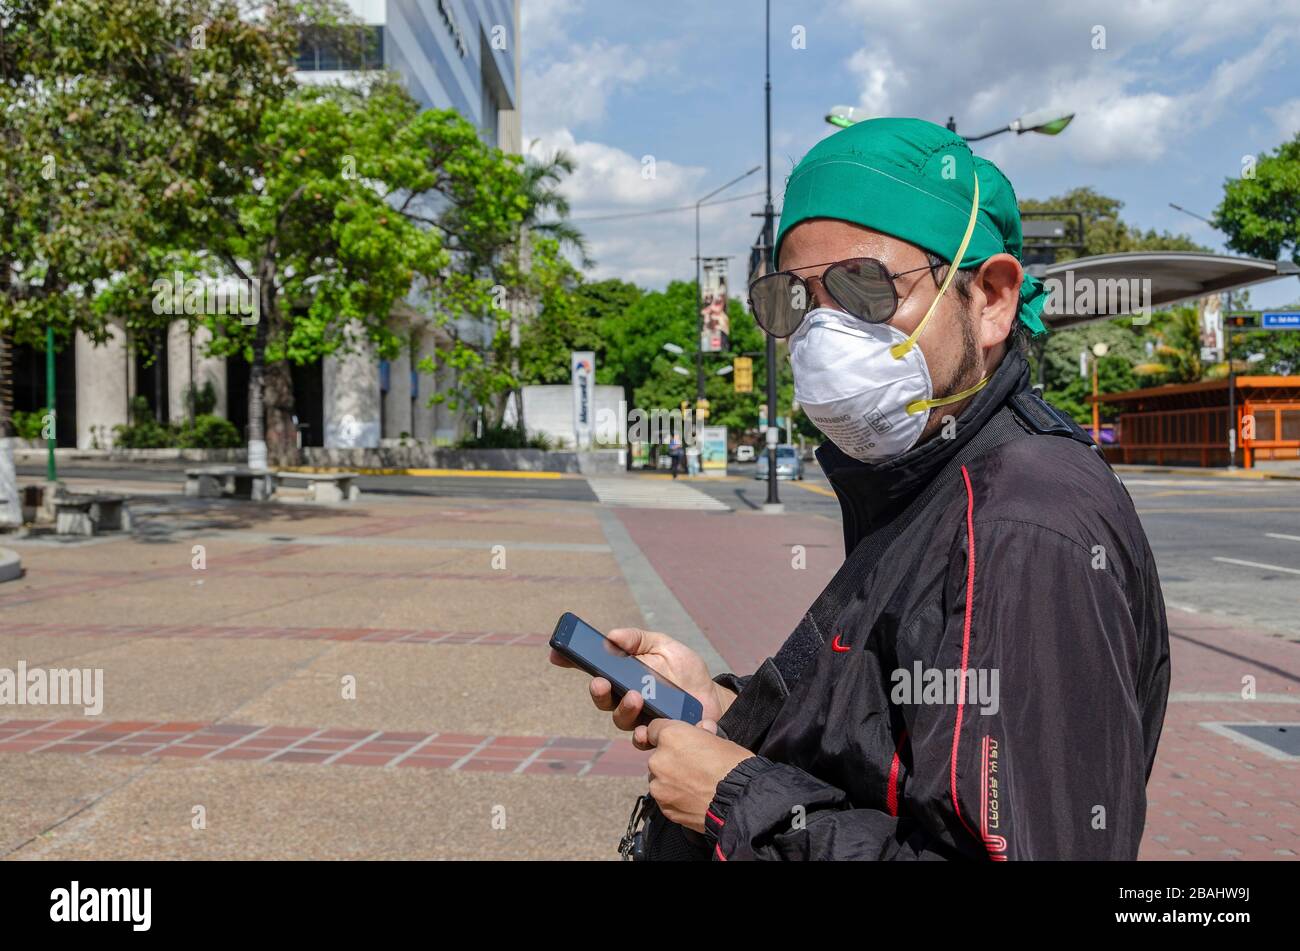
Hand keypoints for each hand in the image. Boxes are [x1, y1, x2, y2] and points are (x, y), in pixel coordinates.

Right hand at [549, 627, 734, 732]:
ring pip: (622, 720)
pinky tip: (657, 726)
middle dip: (598, 691)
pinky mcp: (657, 735)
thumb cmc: (684, 670)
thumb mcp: (664, 645)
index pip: (593, 668)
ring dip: (625, 710)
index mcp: (623, 674)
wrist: (712, 696)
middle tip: (601, 682)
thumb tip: (612, 635)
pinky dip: (648, 735)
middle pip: (602, 699)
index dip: (571, 661)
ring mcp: (640, 718)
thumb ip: (639, 639)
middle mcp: (626, 698)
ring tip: (636, 698)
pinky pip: (646, 741)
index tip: (557, 654)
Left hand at [645, 719, 751, 833]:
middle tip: (694, 766)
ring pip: (660, 778)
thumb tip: (701, 730)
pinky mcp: (664, 807)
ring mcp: (659, 786)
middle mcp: (658, 760)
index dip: (667, 735)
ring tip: (696, 786)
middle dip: (672, 759)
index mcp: (670, 736)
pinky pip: (666, 798)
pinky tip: (694, 798)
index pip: (654, 729)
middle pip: (658, 756)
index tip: (675, 741)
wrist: (740, 803)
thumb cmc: (734, 767)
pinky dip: (676, 797)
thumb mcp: (719, 740)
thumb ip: (700, 735)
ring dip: (672, 780)